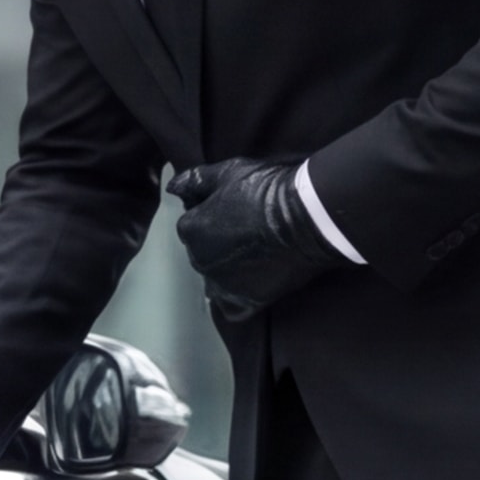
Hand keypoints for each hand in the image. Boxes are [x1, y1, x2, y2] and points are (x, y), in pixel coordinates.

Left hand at [170, 158, 344, 325]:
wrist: (308, 216)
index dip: (213, 216)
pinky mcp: (248, 301)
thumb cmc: (267, 188)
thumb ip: (195, 180)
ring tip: (254, 256)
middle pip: (203, 254)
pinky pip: (232, 308)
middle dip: (218, 244)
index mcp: (191, 230)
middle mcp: (199, 260)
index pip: (192, 226)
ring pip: (215, 281)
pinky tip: (253, 284)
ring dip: (227, 271)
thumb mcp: (228, 172)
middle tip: (249, 231)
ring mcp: (222, 284)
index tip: (235, 209)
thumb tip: (172, 187)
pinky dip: (238, 299)